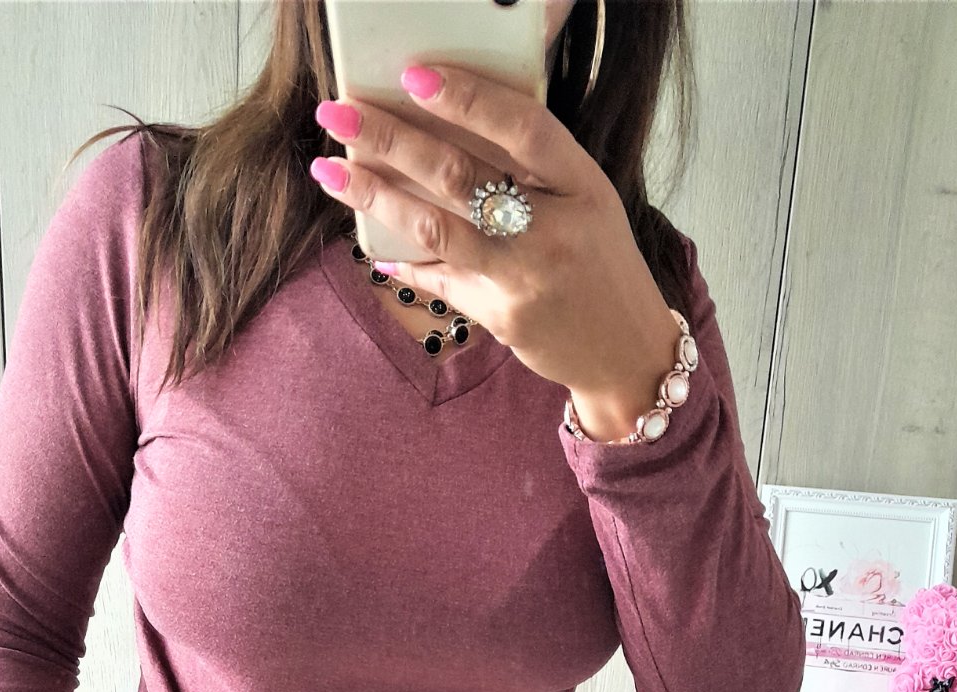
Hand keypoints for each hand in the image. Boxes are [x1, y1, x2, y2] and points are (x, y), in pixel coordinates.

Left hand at [310, 61, 678, 410]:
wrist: (626, 350)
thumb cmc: (600, 262)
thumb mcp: (587, 200)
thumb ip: (534, 166)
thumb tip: (449, 126)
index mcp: (582, 185)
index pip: (522, 127)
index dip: (467, 99)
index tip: (412, 76)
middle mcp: (554, 230)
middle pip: (460, 174)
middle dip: (390, 139)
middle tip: (338, 113)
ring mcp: (524, 278)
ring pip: (436, 228)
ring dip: (376, 196)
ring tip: (331, 170)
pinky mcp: (501, 317)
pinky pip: (440, 279)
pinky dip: (402, 260)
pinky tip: (369, 244)